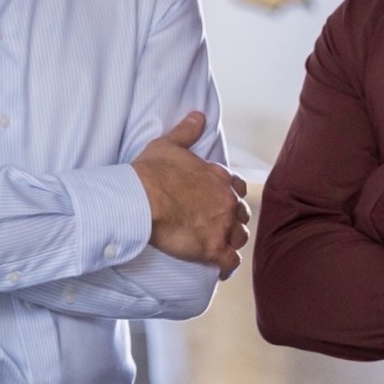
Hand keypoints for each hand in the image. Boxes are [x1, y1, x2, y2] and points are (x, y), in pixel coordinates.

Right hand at [131, 112, 250, 277]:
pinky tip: (221, 269)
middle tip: (220, 226)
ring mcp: (222, 225)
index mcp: (219, 178)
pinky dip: (227, 266)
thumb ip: (187, 131)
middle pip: (241, 214)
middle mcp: (226, 201)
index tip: (222, 201)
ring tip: (221, 247)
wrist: (142, 199)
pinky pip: (230, 261)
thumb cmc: (152, 171)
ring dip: (232, 241)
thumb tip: (199, 115)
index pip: (238, 188)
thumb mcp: (168, 144)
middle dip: (234, 219)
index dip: (232, 195)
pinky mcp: (213, 248)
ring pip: (240, 237)